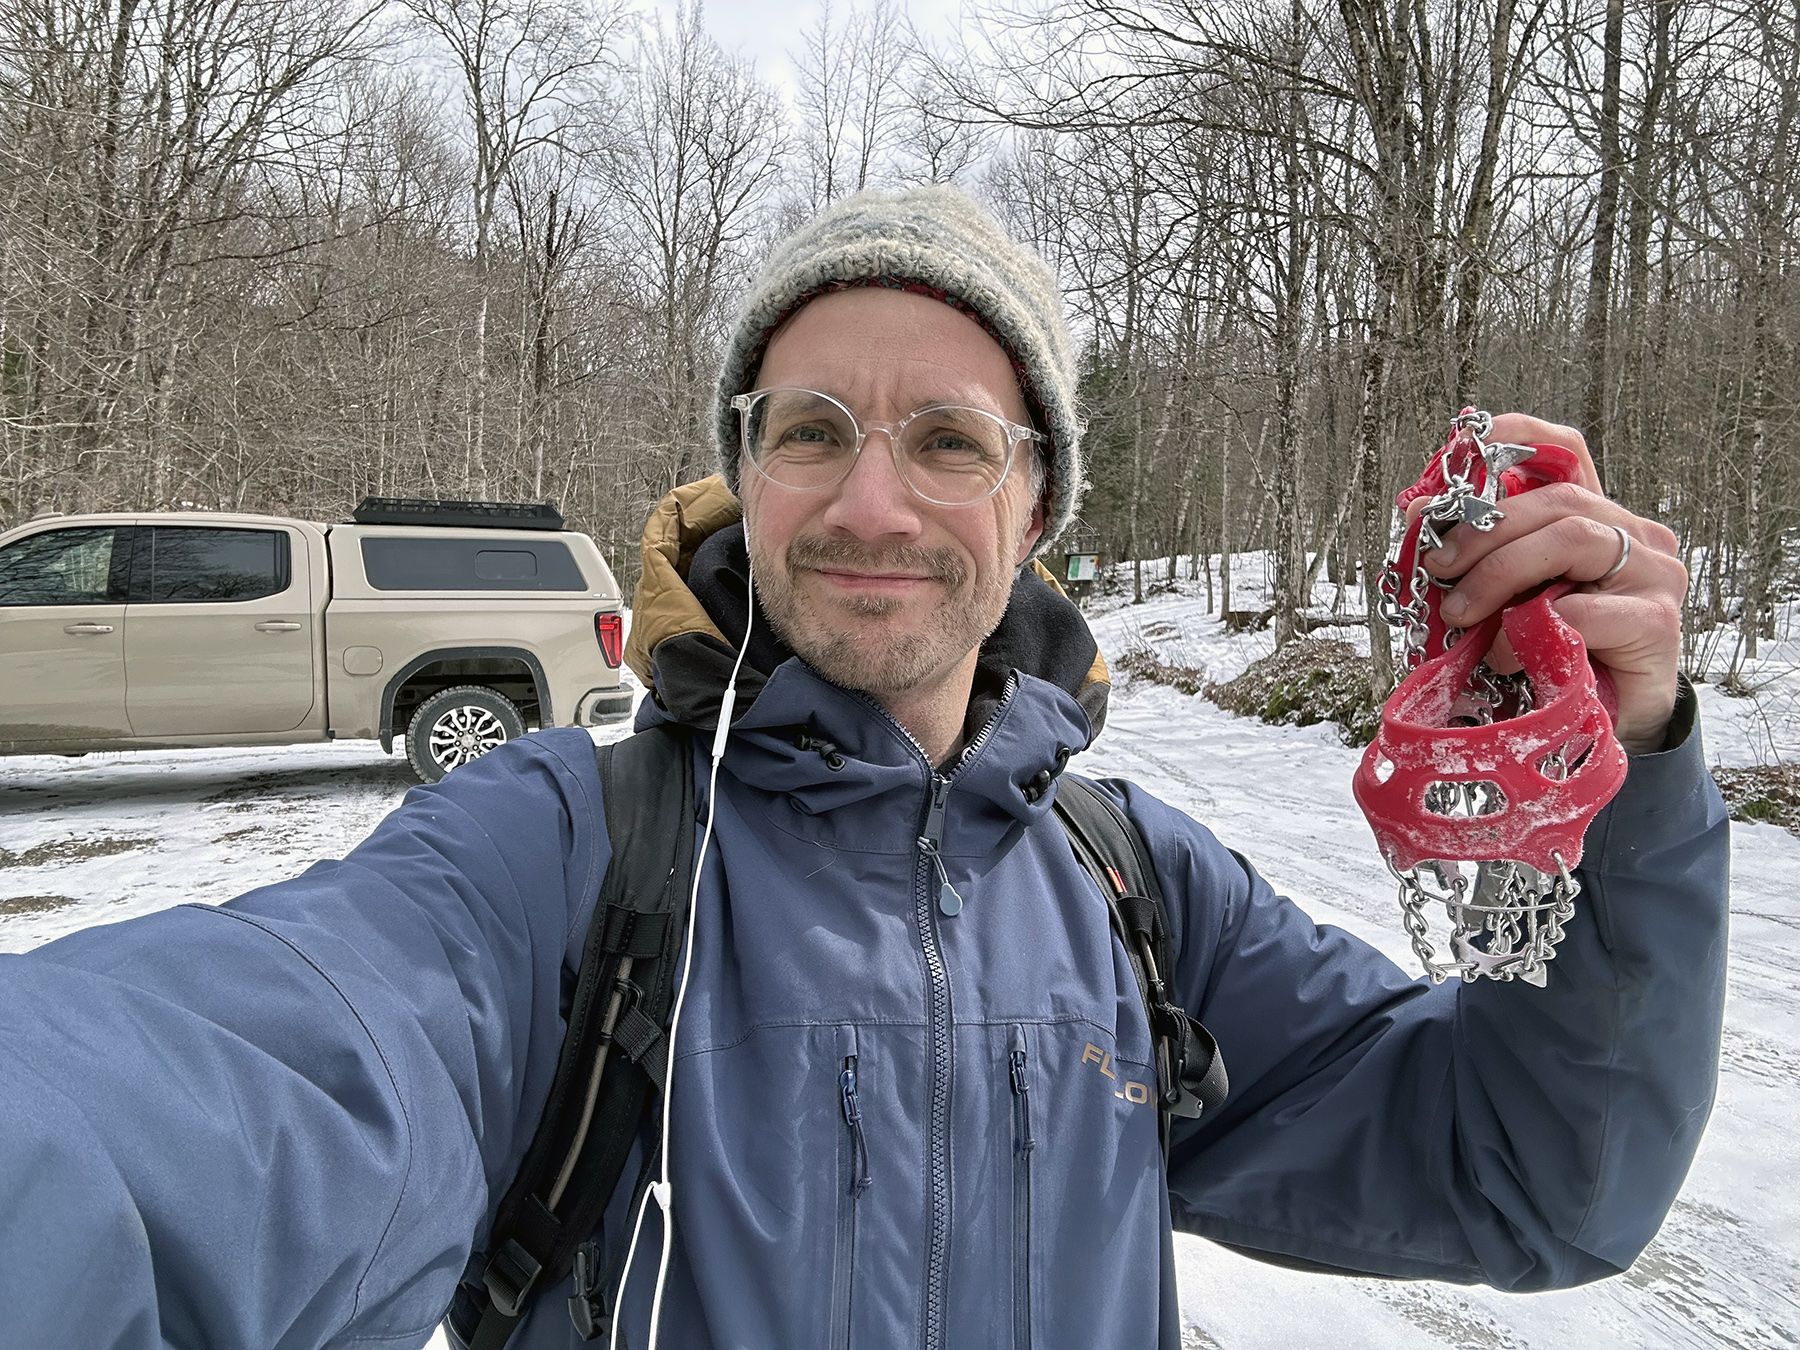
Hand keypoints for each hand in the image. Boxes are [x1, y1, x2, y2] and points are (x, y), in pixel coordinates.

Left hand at [1409, 413, 1686, 753]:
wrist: (1603, 721)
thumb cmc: (1552, 652)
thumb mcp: (1509, 595)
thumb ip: (1479, 557)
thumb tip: (1417, 514)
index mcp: (1597, 519)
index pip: (1569, 454)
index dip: (1521, 438)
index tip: (1468, 444)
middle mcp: (1635, 535)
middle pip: (1557, 501)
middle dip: (1484, 531)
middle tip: (1437, 567)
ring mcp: (1654, 576)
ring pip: (1572, 538)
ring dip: (1501, 571)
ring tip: (1461, 613)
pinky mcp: (1657, 625)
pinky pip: (1582, 611)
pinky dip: (1531, 630)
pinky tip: (1505, 657)